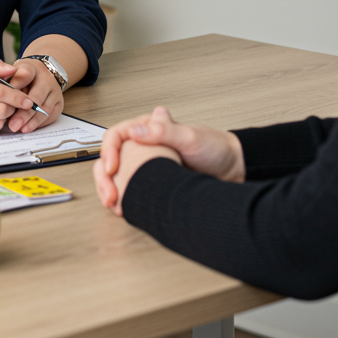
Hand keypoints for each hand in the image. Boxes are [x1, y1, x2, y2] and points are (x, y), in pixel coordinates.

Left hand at [6, 57, 63, 133]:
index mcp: (32, 68)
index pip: (25, 75)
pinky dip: (39, 124)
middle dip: (24, 113)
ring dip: (32, 121)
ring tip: (20, 129)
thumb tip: (0, 94)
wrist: (40, 75)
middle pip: (37, 97)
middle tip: (13, 125)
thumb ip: (5, 79)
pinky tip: (28, 128)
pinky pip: (50, 117)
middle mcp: (47, 79)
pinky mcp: (59, 104)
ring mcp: (55, 92)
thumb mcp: (12, 72)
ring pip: (45, 109)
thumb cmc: (22, 76)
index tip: (6, 100)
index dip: (16, 88)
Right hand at [93, 106, 245, 207]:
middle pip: (111, 158)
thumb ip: (164, 131)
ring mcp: (147, 165)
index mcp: (149, 127)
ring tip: (114, 206)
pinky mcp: (153, 183)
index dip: (109, 151)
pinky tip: (125, 209)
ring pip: (117, 176)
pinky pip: (130, 190)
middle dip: (105, 178)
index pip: (116, 135)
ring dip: (110, 190)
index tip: (113, 168)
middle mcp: (144, 145)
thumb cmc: (215, 148)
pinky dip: (124, 200)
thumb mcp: (190, 137)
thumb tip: (135, 129)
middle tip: (109, 195)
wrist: (233, 170)